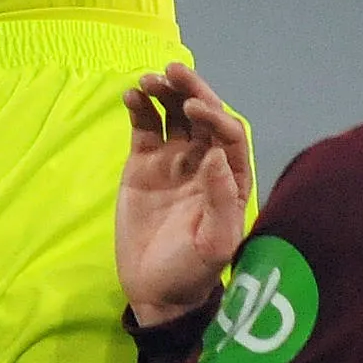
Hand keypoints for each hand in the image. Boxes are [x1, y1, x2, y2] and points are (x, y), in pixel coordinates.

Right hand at [115, 59, 254, 327]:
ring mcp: (174, 161)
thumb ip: (219, 198)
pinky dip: (139, 109)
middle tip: (172, 71)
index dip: (213, 116)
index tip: (193, 109)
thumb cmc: (192, 271)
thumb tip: (217, 153)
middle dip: (190, 91)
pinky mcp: (144, 165)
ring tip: (147, 81)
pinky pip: (145, 128)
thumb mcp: (213, 243)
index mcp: (230, 178)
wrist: (156, 291)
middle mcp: (206, 162)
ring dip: (164, 94)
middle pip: (202, 116)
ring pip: (173, 115)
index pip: (228, 134)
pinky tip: (131, 96)